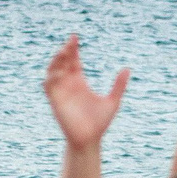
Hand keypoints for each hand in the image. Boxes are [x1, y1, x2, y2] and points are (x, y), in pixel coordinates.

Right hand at [44, 35, 128, 150]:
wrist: (90, 140)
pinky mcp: (55, 102)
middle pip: (62, 62)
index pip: (73, 61)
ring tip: (64, 53)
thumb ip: (119, 85)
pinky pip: (48, 86)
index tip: (75, 37)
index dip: (72, 49)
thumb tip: (127, 69)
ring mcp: (60, 92)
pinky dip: (50, 77)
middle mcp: (68, 85)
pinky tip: (58, 71)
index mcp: (79, 82)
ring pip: (52, 71)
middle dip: (64, 51)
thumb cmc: (99, 123)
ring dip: (56, 62)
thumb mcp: (113, 101)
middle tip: (71, 42)